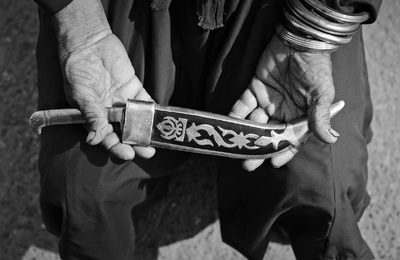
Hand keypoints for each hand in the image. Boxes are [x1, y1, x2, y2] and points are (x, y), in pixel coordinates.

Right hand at [54, 0, 154, 159]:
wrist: (87, 43)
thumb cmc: (76, 69)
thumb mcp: (80, 93)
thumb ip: (91, 115)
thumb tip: (93, 139)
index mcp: (94, 118)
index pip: (106, 138)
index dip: (117, 147)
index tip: (128, 154)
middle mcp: (109, 113)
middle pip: (124, 133)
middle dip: (136, 144)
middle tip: (147, 153)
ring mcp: (122, 102)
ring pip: (136, 121)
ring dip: (146, 131)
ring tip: (156, 142)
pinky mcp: (134, 89)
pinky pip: (145, 102)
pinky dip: (152, 111)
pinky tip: (160, 119)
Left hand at [229, 35, 337, 169]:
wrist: (299, 41)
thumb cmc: (315, 67)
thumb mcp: (321, 92)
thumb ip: (320, 115)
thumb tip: (330, 139)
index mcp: (299, 116)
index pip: (290, 140)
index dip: (282, 152)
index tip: (273, 163)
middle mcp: (282, 112)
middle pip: (268, 136)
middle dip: (258, 150)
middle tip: (247, 165)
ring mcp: (267, 102)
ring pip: (253, 123)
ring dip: (244, 135)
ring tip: (235, 148)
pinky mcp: (254, 89)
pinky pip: (242, 104)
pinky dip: (235, 114)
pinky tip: (228, 123)